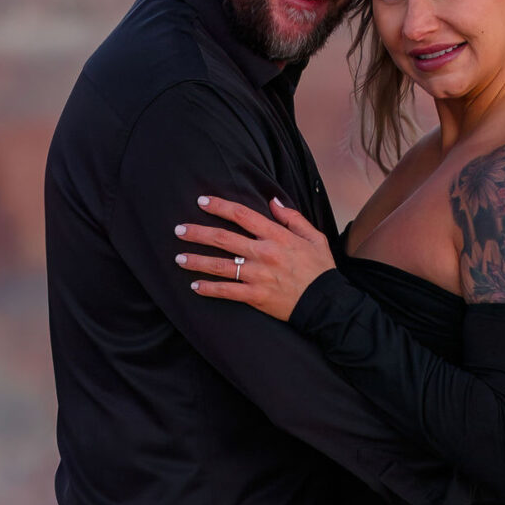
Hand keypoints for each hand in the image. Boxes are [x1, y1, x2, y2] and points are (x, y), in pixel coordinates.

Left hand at [175, 195, 335, 323]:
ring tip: (179, 257)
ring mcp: (258, 275)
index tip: (202, 201)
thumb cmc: (320, 270)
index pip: (242, 215)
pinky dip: (208, 289)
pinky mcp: (255, 296)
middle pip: (223, 238)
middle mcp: (264, 253)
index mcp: (277, 236)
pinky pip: (226, 291)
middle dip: (198, 233)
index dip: (220, 206)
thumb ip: (293, 218)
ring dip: (196, 260)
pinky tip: (194, 286)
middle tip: (179, 230)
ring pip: (219, 265)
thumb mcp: (314, 237)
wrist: (326, 304)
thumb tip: (273, 201)